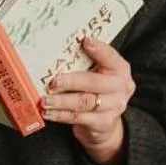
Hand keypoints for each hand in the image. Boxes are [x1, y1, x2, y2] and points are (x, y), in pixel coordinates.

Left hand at [44, 35, 133, 164]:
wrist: (106, 122)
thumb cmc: (97, 89)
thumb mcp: (98, 72)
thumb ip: (87, 61)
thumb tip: (60, 50)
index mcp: (120, 69)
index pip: (110, 56)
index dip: (98, 49)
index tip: (84, 40)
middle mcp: (121, 87)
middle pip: (94, 82)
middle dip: (70, 82)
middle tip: (52, 82)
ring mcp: (114, 107)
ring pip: (84, 102)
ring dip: (61, 101)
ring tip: (44, 100)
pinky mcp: (103, 123)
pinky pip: (78, 118)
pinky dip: (60, 115)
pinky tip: (48, 113)